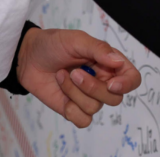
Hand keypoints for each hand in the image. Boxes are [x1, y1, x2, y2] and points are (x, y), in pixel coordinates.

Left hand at [15, 27, 140, 127]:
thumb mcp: (77, 40)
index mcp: (109, 63)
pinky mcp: (73, 109)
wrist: (27, 57)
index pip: (132, 78)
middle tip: (75, 72)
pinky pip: (82, 120)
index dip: (127, 84)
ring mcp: (88, 97)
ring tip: (62, 75)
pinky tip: (61, 93)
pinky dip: (70, 108)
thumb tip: (119, 62)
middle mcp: (102, 81)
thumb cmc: (53, 44)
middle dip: (93, 88)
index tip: (111, 83)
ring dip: (74, 92)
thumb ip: (99, 50)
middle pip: (115, 98)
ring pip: (95, 107)